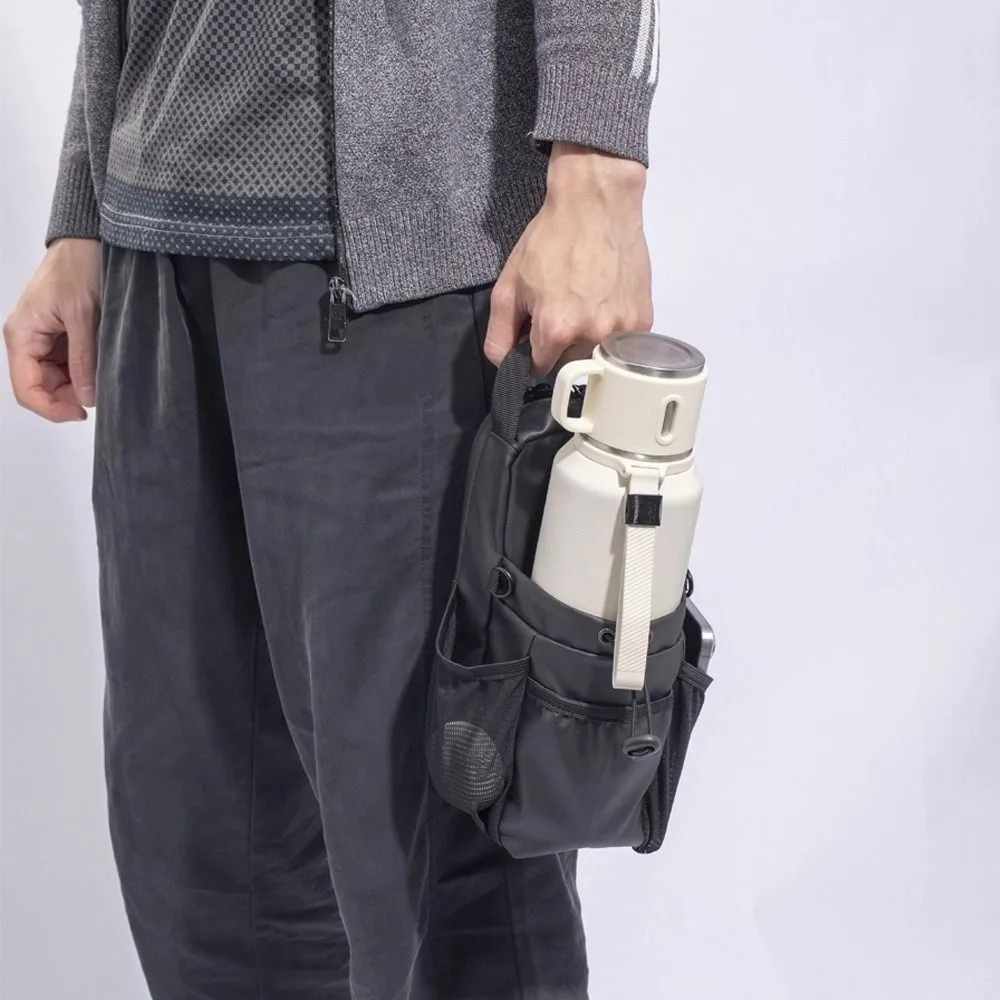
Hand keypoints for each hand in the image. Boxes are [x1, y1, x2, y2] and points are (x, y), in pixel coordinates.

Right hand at [4, 238, 101, 421]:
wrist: (89, 240)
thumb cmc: (79, 266)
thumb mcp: (84, 315)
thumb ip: (84, 359)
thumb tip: (87, 397)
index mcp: (21, 335)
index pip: (27, 389)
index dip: (52, 408)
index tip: (82, 413)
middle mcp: (28, 339)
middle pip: (43, 388)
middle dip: (70, 397)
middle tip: (101, 394)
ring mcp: (45, 338)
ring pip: (58, 379)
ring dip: (80, 384)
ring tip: (105, 375)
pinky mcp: (62, 335)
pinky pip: (70, 364)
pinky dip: (86, 370)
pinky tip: (103, 365)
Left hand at [485, 141, 652, 374]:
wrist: (596, 204)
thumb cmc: (553, 238)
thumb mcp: (509, 286)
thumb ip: (499, 335)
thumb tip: (505, 365)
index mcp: (555, 330)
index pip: (538, 369)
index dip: (532, 352)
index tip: (535, 333)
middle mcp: (592, 335)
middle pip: (569, 366)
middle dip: (559, 346)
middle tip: (560, 309)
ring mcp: (621, 330)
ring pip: (596, 356)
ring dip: (586, 339)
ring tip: (583, 302)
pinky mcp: (642, 321)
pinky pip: (619, 343)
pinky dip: (609, 328)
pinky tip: (603, 299)